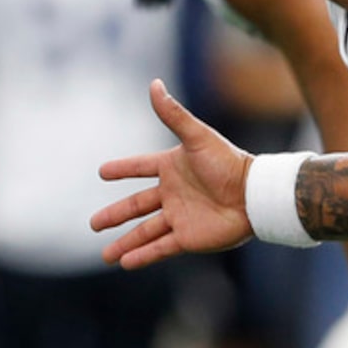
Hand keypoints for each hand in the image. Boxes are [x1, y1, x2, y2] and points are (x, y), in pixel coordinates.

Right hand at [90, 79, 251, 268]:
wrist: (254, 196)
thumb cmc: (228, 163)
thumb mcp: (197, 136)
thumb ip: (173, 114)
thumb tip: (154, 84)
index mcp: (172, 168)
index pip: (140, 168)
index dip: (122, 170)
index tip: (102, 172)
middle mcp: (173, 194)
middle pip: (137, 206)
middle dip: (115, 215)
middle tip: (94, 224)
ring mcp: (179, 217)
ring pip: (145, 232)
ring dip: (125, 243)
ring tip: (105, 254)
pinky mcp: (188, 237)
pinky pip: (160, 247)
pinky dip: (143, 255)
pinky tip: (126, 263)